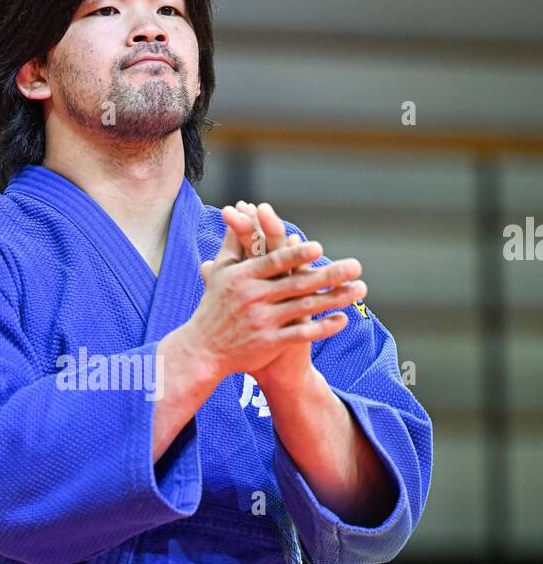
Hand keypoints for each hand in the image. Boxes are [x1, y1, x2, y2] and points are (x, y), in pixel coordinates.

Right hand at [187, 201, 365, 383]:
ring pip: (304, 307)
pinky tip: (343, 319)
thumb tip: (236, 212)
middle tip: (356, 265)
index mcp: (242, 277)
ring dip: (334, 298)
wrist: (202, 351)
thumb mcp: (218, 273)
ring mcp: (261, 321)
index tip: (319, 247)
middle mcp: (252, 298)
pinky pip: (300, 334)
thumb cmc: (213, 307)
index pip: (274, 262)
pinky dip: (322, 328)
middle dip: (328, 274)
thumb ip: (232, 243)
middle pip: (296, 283)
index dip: (295, 254)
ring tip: (360, 289)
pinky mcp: (268, 343)